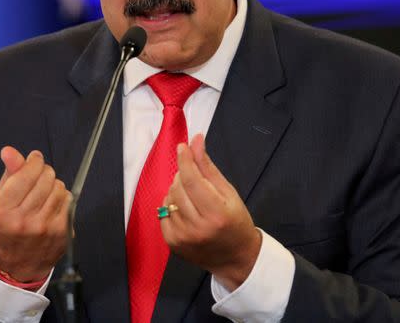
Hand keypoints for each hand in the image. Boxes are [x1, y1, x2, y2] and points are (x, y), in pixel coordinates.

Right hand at [0, 146, 71, 281]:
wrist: (19, 263)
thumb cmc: (9, 226)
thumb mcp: (1, 199)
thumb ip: (9, 173)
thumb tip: (9, 151)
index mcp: (2, 211)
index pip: (26, 173)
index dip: (33, 161)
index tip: (34, 160)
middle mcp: (23, 221)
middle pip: (46, 177)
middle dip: (44, 172)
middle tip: (39, 178)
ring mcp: (44, 228)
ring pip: (60, 187)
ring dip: (54, 185)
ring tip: (44, 194)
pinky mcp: (61, 232)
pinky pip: (69, 200)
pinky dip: (62, 198)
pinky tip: (52, 205)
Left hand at [160, 134, 261, 290]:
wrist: (236, 258)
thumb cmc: (236, 221)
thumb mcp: (229, 192)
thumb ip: (208, 167)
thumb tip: (195, 140)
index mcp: (216, 214)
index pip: (192, 180)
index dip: (185, 160)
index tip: (182, 146)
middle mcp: (197, 228)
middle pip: (178, 187)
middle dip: (184, 175)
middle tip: (195, 178)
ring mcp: (183, 238)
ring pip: (169, 198)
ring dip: (177, 190)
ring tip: (193, 197)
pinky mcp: (172, 243)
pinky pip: (163, 212)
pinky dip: (171, 205)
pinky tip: (185, 209)